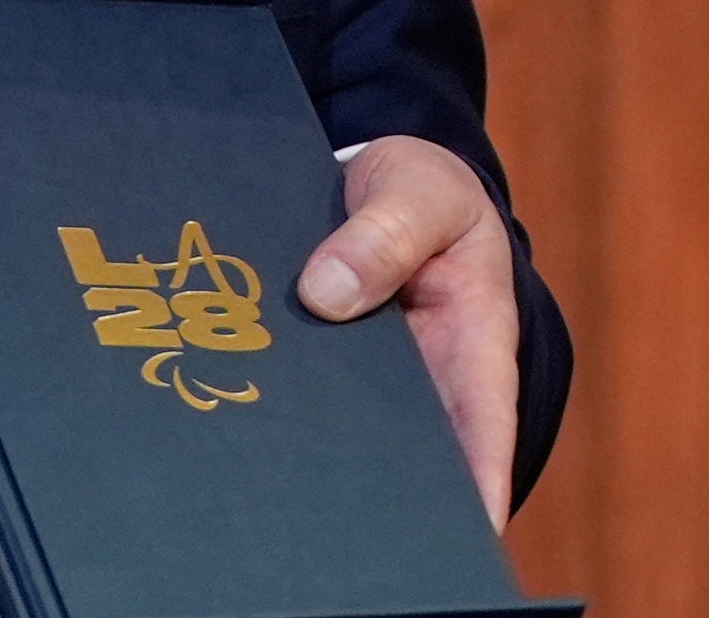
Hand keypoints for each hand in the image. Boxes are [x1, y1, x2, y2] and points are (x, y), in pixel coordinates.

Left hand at [296, 135, 518, 527]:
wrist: (380, 174)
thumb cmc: (425, 190)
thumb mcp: (420, 192)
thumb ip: (384, 234)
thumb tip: (325, 293)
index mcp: (473, 341)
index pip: (483, 423)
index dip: (478, 479)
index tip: (468, 530)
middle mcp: (420, 375)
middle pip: (407, 447)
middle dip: (382, 490)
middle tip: (345, 534)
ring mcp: (364, 373)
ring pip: (341, 425)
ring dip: (312, 452)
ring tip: (275, 499)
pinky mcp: (315, 356)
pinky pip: (295, 385)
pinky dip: (269, 400)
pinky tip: (225, 425)